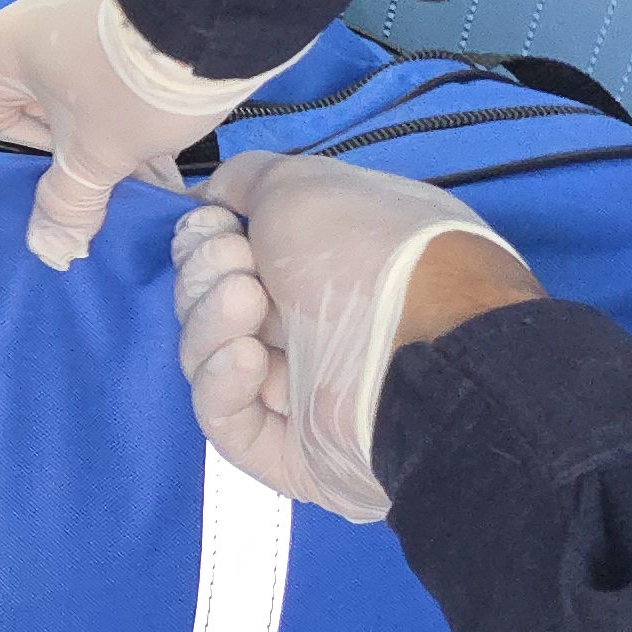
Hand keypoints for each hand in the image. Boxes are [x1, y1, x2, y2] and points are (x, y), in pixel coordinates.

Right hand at [0, 0, 267, 270]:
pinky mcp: (127, 6)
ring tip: (150, 177)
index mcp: (4, 48)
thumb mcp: (99, 153)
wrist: (219, 11)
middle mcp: (33, 20)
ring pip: (79, 92)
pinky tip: (166, 142)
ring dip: (108, 136)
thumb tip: (51, 251)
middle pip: (33, 108)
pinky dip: (129, 105)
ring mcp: (83, 7)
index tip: (50, 193)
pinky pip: (111, 67)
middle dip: (73, 157)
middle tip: (108, 194)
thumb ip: (68, 203)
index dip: (8, 164)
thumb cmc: (135, 83)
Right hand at [169, 151, 533, 520]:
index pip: (230, 255)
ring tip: (248, 305)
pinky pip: (225, 418)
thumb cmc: (371, 256)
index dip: (205, 238)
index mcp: (324, 265)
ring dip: (213, 322)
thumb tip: (211, 201)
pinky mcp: (288, 451)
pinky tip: (247, 358)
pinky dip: (221, 382)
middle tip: (237, 263)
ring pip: (208, 357)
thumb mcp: (304, 184)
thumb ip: (248, 180)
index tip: (212, 226)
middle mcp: (314, 323)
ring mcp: (301, 391)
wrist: (426, 353)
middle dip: (207, 276)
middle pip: (209, 303)